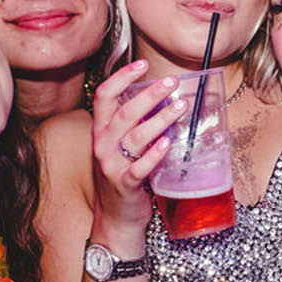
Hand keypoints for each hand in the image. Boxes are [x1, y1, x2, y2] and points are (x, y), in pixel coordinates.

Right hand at [90, 61, 185, 240]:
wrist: (114, 218)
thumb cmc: (120, 176)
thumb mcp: (117, 146)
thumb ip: (130, 124)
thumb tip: (157, 96)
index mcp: (100, 131)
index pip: (104, 96)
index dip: (122, 77)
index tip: (142, 63)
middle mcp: (102, 145)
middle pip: (124, 113)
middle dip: (149, 94)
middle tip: (172, 82)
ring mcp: (112, 166)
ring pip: (136, 137)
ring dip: (160, 119)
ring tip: (181, 106)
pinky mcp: (125, 185)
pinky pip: (139, 167)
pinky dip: (154, 154)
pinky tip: (168, 143)